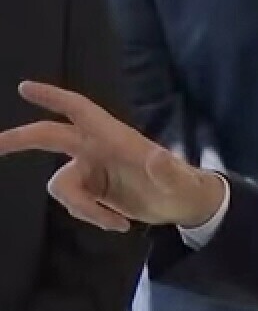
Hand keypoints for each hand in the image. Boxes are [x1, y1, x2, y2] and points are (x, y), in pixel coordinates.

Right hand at [0, 82, 223, 231]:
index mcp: (114, 136)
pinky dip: (91, 215)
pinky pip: (73, 202)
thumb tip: (157, 157)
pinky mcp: (90, 188)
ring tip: (116, 222)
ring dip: (83, 208)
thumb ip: (169, 171)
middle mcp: (97, 148)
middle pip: (49, 137)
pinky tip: (118, 224)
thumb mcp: (180, 182)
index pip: (80, 110)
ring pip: (62, 186)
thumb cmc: (184, 185)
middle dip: (19, 139)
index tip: (25, 87)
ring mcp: (91, 168)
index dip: (53, 97)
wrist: (182, 205)